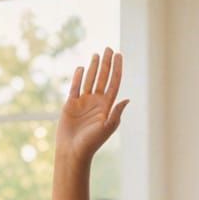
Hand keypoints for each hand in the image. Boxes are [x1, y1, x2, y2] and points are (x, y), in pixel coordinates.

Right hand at [55, 47, 128, 166]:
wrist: (72, 151)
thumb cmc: (91, 142)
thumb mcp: (106, 128)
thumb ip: (116, 113)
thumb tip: (127, 99)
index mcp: (107, 106)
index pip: (114, 83)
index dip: (117, 69)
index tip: (119, 55)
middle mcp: (96, 102)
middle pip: (103, 78)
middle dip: (106, 63)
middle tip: (109, 48)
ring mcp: (84, 102)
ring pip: (90, 80)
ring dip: (94, 67)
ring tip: (97, 54)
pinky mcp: (71, 104)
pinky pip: (75, 87)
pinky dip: (77, 77)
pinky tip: (81, 68)